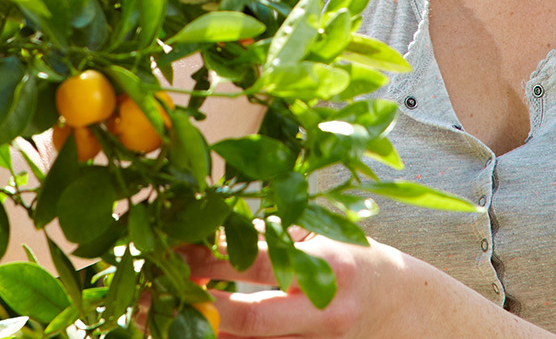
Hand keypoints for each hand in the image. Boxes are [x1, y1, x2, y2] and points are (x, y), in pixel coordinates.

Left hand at [178, 231, 413, 338]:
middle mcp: (324, 314)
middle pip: (250, 320)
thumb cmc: (359, 261)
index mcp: (328, 269)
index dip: (210, 259)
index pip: (258, 266)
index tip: (172, 251)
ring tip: (155, 320)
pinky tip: (193, 330)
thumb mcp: (321, 237)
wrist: (405, 309)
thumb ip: (272, 237)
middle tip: (150, 296)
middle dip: (198, 308)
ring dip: (202, 333)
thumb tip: (211, 227)